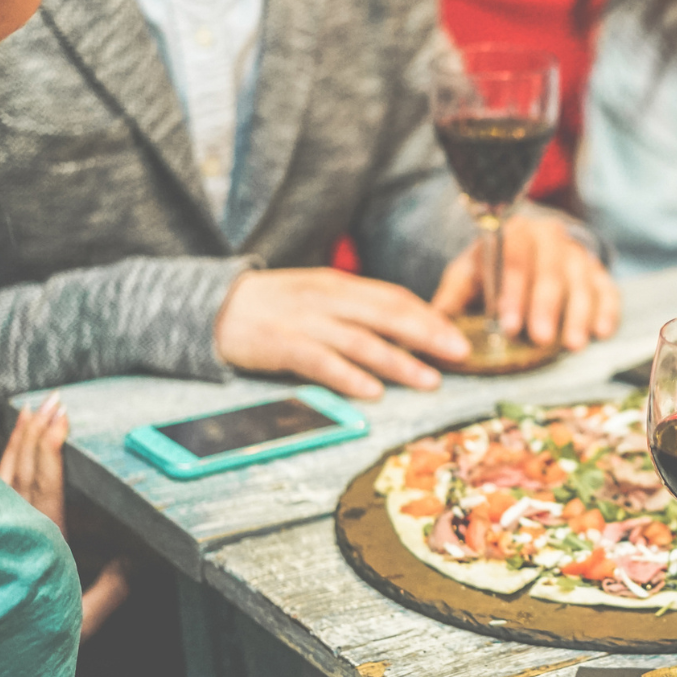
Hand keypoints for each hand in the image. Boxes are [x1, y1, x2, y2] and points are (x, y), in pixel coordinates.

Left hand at [0, 393, 131, 639]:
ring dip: (18, 442)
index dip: (51, 450)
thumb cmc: (38, 636)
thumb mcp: (84, 617)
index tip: (60, 420)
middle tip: (54, 401)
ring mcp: (1, 532)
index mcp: (43, 544)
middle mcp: (17, 532)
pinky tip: (10, 451)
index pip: (46, 487)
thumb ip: (113, 586)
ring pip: (5, 476)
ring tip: (32, 412)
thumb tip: (138, 557)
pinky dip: (4, 464)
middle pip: (22, 471)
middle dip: (37, 433)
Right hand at [216, 268, 470, 398]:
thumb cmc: (278, 305)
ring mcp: (305, 322)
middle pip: (386, 315)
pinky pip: (322, 362)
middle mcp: (328, 299)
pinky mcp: (282, 345)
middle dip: (428, 335)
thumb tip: (408, 328)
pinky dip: (349, 377)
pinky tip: (372, 391)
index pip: (394, 298)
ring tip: (429, 380)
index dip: (429, 317)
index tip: (458, 335)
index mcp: (340, 285)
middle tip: (460, 353)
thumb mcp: (322, 296)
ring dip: (399, 362)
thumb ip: (359, 309)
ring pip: (361, 341)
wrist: (216, 306)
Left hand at [431, 214, 620, 351]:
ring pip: (581, 282)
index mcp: (513, 234)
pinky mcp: (598, 272)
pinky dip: (606, 311)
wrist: (529, 248)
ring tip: (573, 345)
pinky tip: (601, 332)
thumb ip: (453, 298)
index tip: (509, 325)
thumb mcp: (468, 275)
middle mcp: (549, 239)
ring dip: (578, 315)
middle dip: (546, 307)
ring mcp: (576, 255)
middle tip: (542, 339)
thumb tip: (432, 325)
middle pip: (550, 272)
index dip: (513, 293)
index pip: (513, 260)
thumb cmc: (492, 268)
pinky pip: (608, 289)